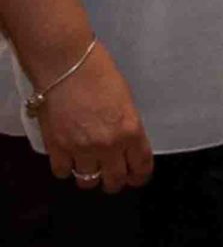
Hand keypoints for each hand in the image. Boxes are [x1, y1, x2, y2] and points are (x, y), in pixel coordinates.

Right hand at [32, 43, 152, 193]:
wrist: (66, 65)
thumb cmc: (100, 75)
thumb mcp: (127, 103)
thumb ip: (128, 128)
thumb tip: (126, 145)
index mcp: (131, 132)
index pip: (141, 167)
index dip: (139, 177)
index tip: (135, 178)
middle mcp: (108, 145)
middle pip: (115, 181)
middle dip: (115, 182)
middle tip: (111, 176)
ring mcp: (80, 148)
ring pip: (88, 181)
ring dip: (90, 177)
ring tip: (89, 168)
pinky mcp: (56, 146)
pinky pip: (63, 171)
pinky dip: (66, 168)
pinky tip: (68, 159)